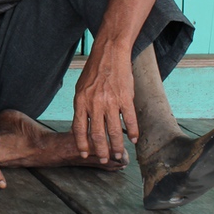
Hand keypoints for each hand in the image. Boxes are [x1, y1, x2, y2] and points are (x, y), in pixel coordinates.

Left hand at [72, 43, 137, 163]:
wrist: (109, 53)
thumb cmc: (94, 71)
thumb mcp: (81, 89)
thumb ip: (81, 108)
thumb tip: (81, 127)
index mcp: (80, 101)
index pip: (79, 129)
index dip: (82, 144)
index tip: (85, 154)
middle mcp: (94, 103)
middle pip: (97, 134)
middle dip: (101, 150)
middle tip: (105, 160)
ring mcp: (110, 101)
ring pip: (114, 131)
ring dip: (118, 146)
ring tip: (120, 155)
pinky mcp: (125, 98)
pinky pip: (129, 120)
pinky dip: (132, 132)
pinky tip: (133, 139)